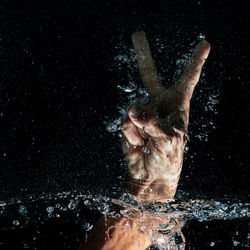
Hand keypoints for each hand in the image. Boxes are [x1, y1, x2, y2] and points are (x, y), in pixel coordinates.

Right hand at [122, 32, 209, 201]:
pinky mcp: (128, 122)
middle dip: (143, 54)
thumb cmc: (167, 159)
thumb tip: (132, 109)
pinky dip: (131, 137)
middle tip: (137, 33)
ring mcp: (141, 112)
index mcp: (177, 106)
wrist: (150, 176)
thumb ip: (152, 123)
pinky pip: (125, 123)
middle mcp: (158, 105)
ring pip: (134, 109)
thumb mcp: (169, 141)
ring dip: (141, 129)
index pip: (187, 80)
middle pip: (149, 75)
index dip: (194, 62)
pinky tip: (138, 144)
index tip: (204, 44)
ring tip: (147, 142)